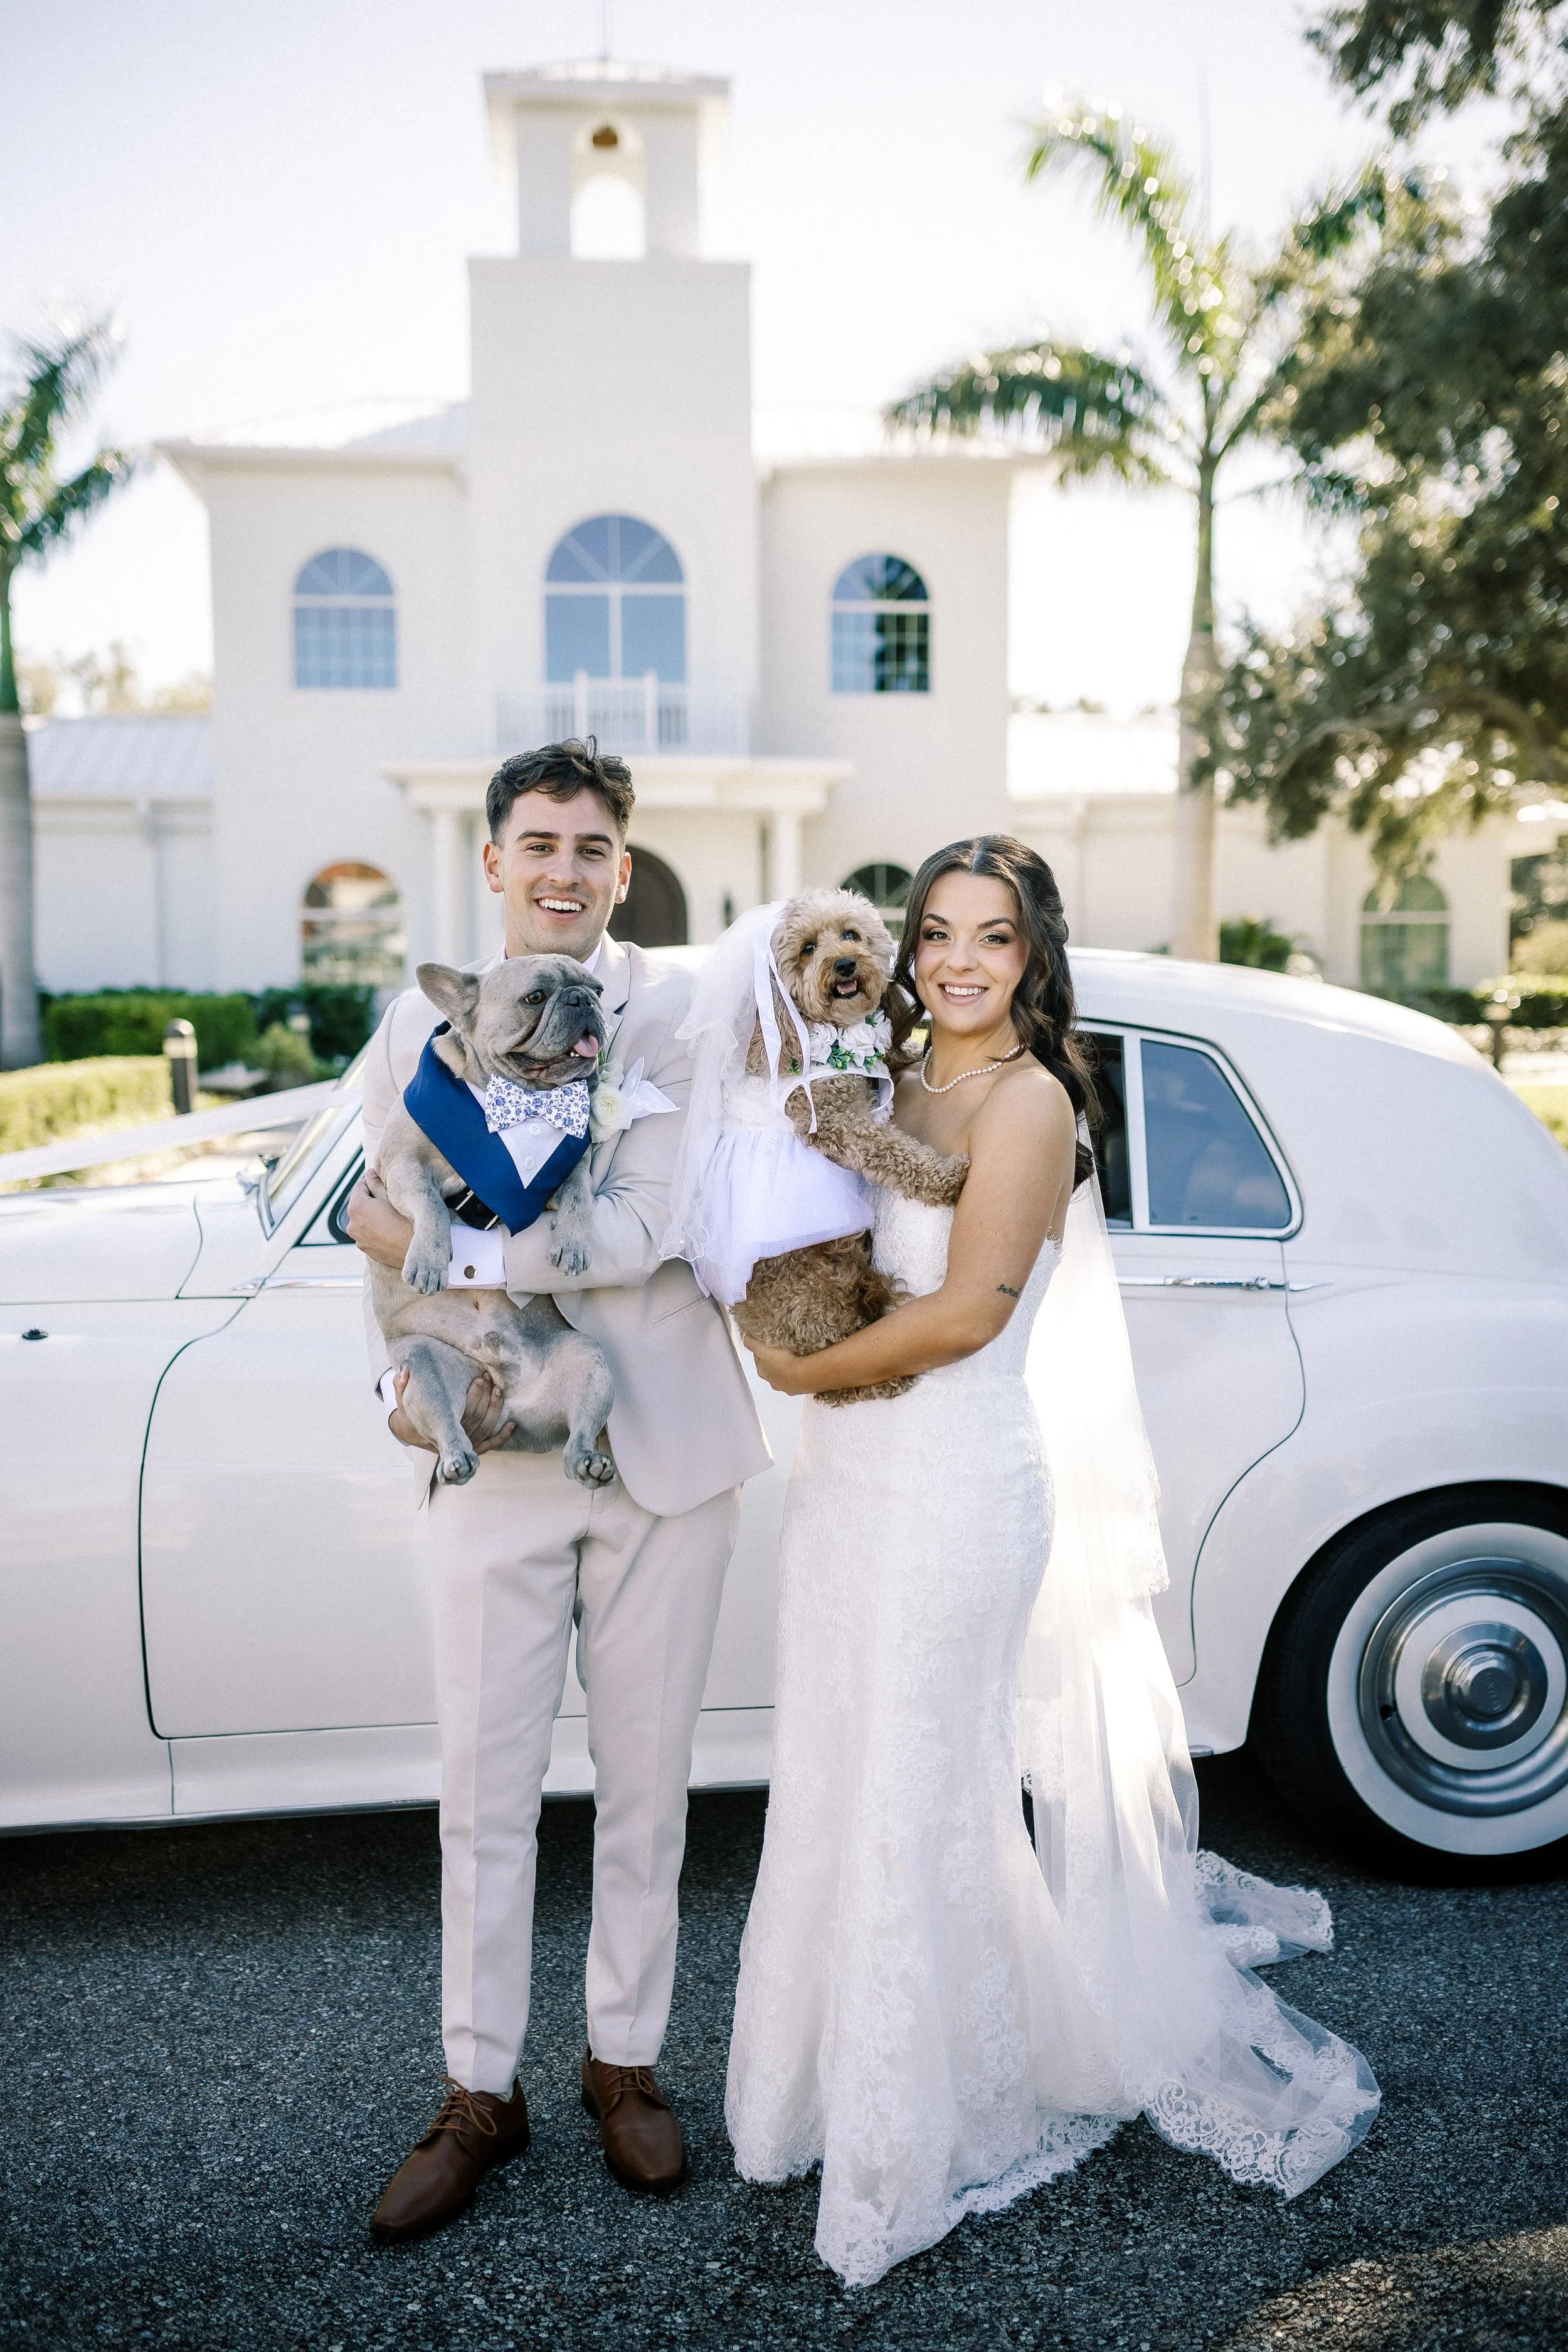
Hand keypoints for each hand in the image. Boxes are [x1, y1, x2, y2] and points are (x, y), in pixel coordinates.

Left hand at [347, 1170, 414, 1267]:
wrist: (416, 1250)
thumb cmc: (406, 1221)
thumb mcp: (391, 1197)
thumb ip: (376, 1184)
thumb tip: (369, 1174)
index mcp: (356, 1208)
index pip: (359, 1187)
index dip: (371, 1182)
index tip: (381, 1181)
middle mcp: (352, 1224)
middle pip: (359, 1204)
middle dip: (370, 1199)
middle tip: (388, 1198)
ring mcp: (359, 1239)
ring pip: (363, 1220)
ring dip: (372, 1215)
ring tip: (390, 1214)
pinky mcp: (366, 1250)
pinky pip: (368, 1233)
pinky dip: (375, 1229)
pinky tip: (389, 1228)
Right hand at [387, 1366, 515, 1452]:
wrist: (414, 1432)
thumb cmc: (412, 1412)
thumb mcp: (403, 1399)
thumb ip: (401, 1386)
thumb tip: (404, 1371)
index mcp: (439, 1427)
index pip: (462, 1412)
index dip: (474, 1396)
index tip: (479, 1378)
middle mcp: (453, 1439)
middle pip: (477, 1418)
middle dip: (486, 1396)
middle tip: (489, 1377)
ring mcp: (463, 1446)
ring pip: (485, 1429)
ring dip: (495, 1409)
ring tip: (498, 1389)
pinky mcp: (471, 1448)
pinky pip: (489, 1445)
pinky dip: (502, 1436)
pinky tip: (512, 1424)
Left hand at [741, 1334, 813, 1394]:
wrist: (803, 1375)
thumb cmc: (782, 1363)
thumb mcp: (763, 1349)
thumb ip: (752, 1343)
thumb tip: (746, 1338)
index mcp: (762, 1371)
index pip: (758, 1358)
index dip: (761, 1349)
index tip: (767, 1343)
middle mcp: (772, 1381)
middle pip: (771, 1367)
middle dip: (774, 1359)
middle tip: (781, 1349)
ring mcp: (786, 1385)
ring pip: (783, 1373)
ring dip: (786, 1366)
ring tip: (793, 1356)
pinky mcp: (798, 1387)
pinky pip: (796, 1377)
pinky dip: (797, 1372)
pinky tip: (801, 1365)